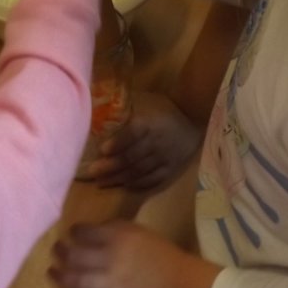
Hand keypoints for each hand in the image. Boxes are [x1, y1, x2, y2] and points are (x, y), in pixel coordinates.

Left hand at [50, 221, 189, 287]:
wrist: (181, 280)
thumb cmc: (159, 251)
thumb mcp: (137, 230)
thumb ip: (113, 228)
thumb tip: (89, 231)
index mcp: (118, 237)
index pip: (85, 232)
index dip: (74, 231)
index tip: (71, 233)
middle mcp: (112, 259)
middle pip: (76, 255)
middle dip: (61, 252)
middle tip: (56, 250)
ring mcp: (114, 284)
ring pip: (79, 282)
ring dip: (61, 277)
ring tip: (52, 272)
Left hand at [87, 91, 202, 190]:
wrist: (195, 120)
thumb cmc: (164, 109)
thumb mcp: (146, 102)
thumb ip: (127, 108)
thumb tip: (99, 107)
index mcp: (150, 124)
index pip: (132, 134)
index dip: (118, 143)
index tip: (102, 150)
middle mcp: (156, 142)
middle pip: (131, 157)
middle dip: (110, 166)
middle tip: (92, 172)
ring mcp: (164, 158)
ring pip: (139, 171)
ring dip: (119, 178)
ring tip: (101, 182)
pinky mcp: (171, 169)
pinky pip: (153, 180)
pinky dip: (138, 184)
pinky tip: (124, 185)